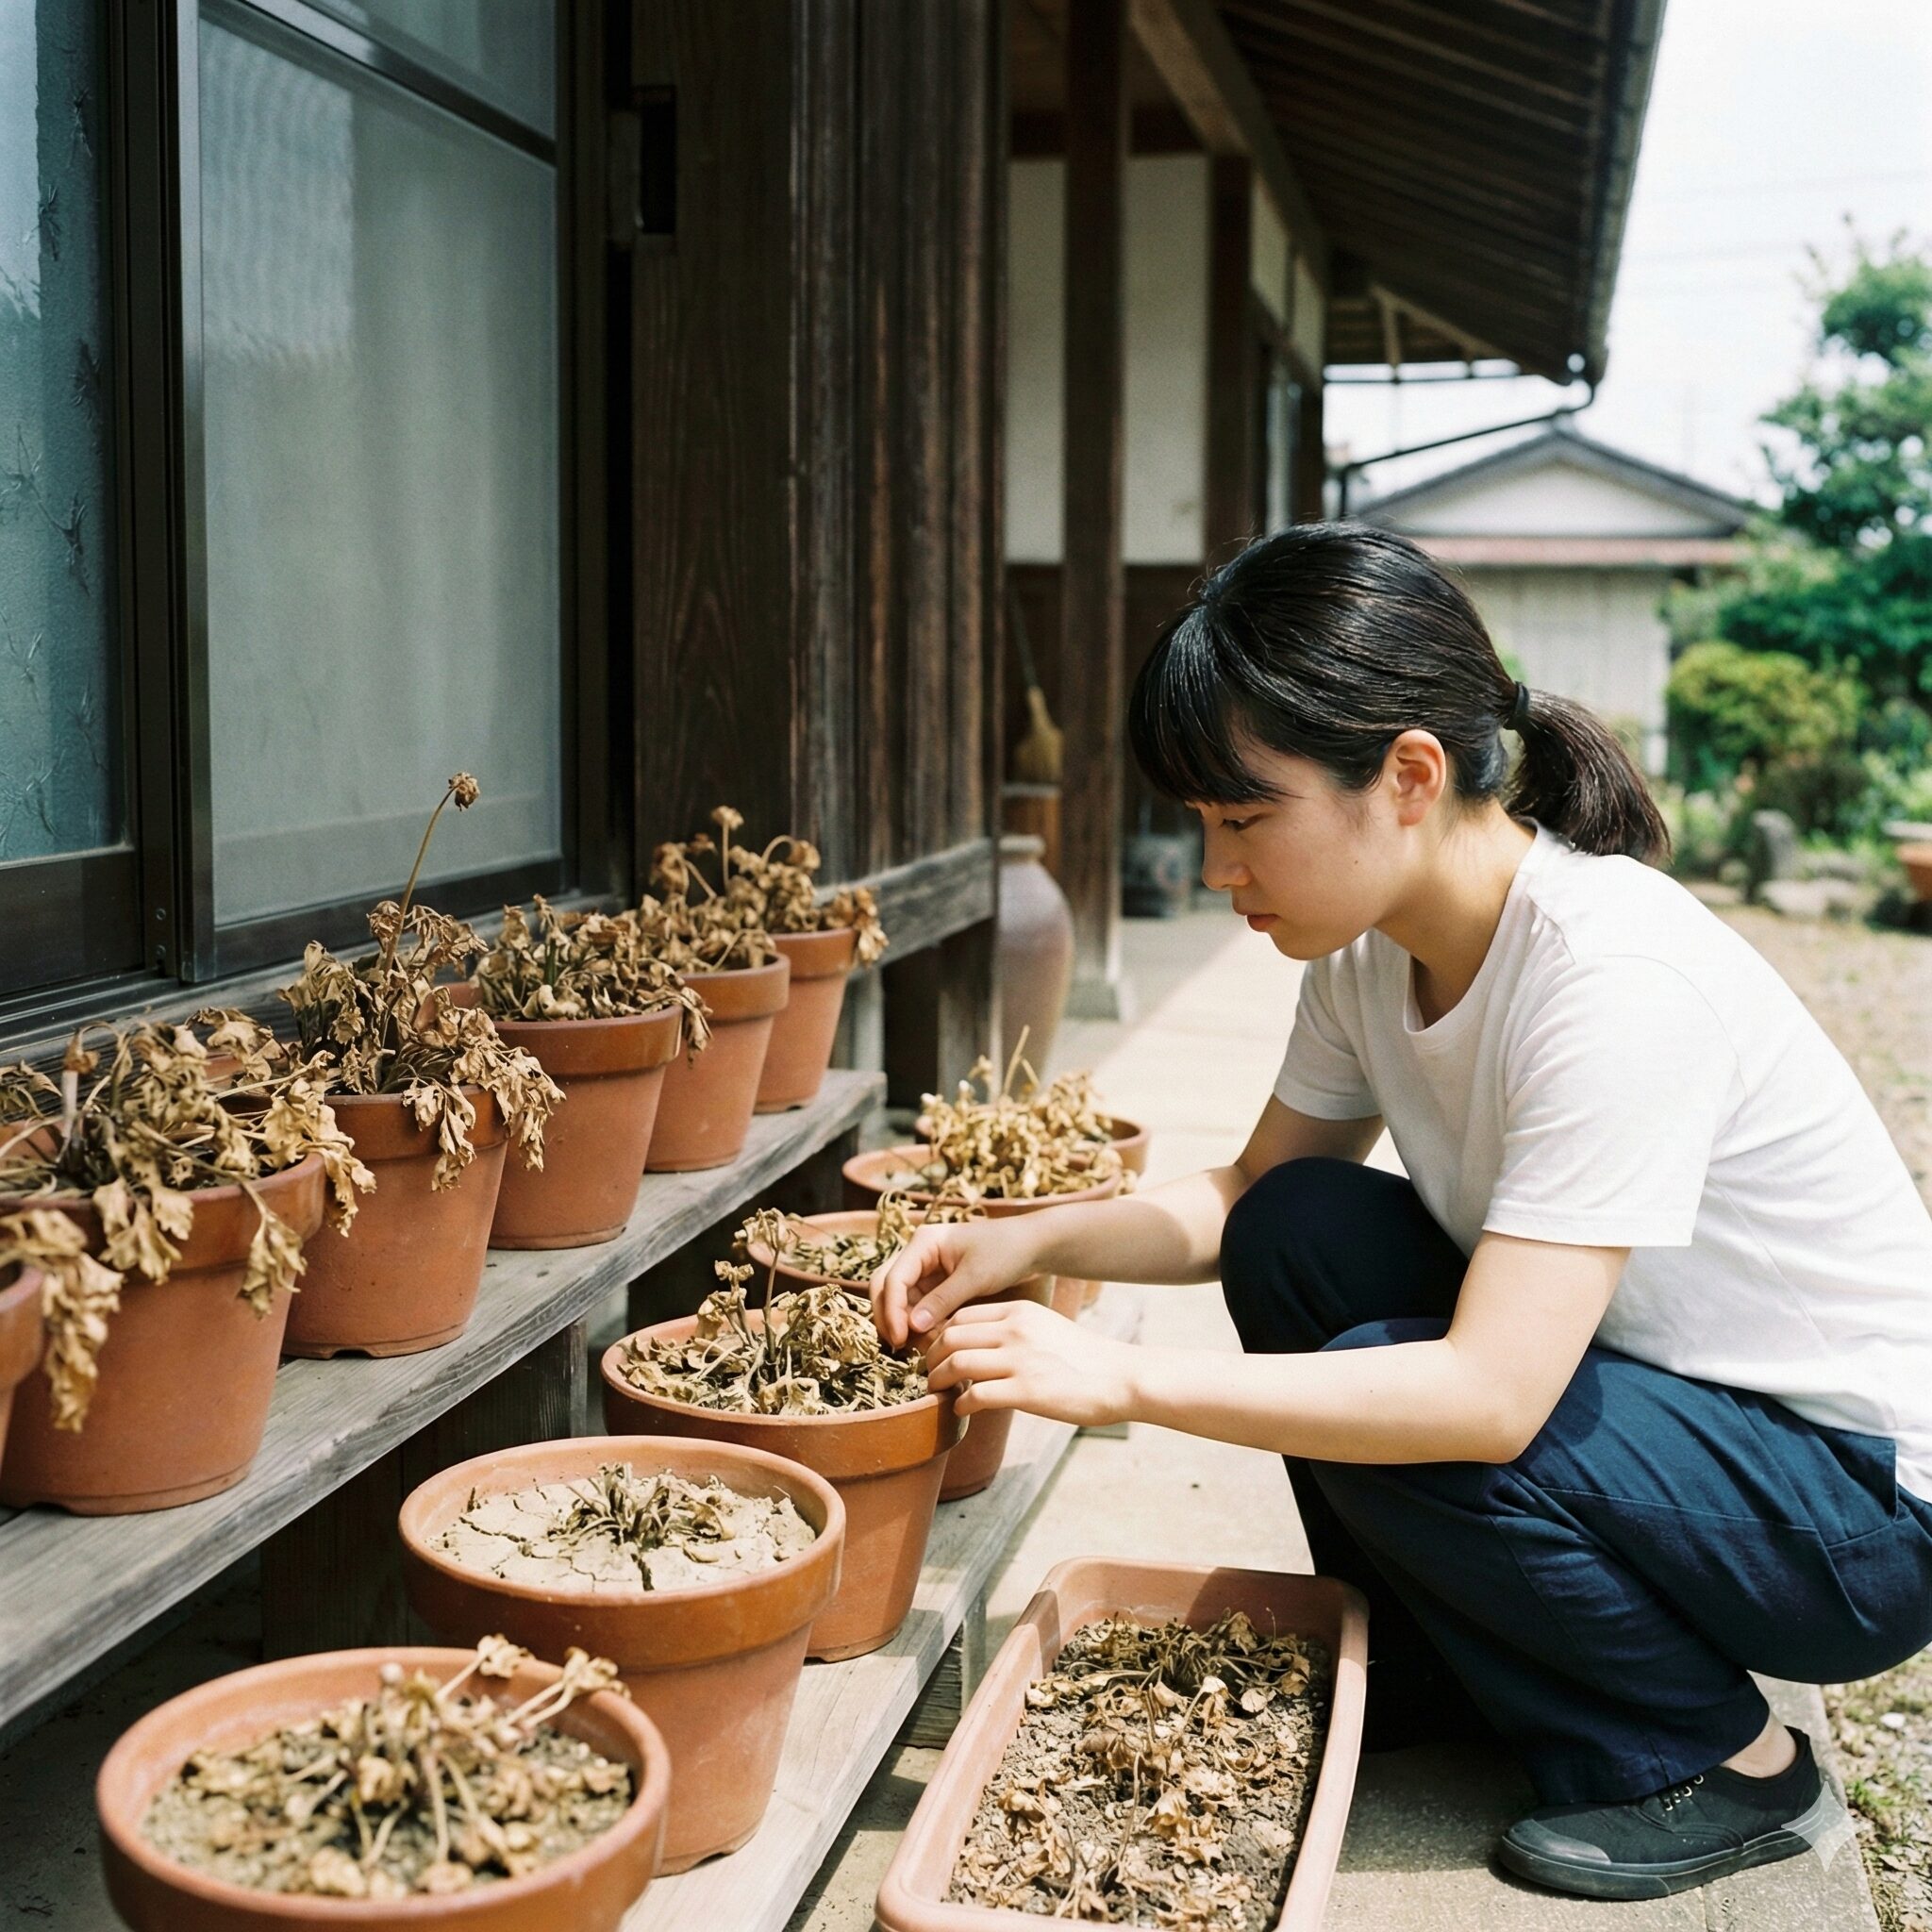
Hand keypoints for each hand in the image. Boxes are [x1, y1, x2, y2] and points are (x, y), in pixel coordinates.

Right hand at [870, 1217, 1048, 1348]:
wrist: (1031, 1246)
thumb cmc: (1006, 1251)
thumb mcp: (975, 1276)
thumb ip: (942, 1300)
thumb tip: (912, 1326)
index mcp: (923, 1242)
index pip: (893, 1278)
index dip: (891, 1310)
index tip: (900, 1338)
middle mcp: (918, 1254)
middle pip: (885, 1287)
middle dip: (888, 1317)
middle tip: (900, 1346)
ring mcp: (925, 1269)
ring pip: (899, 1300)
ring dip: (905, 1323)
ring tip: (923, 1346)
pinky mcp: (935, 1284)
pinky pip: (917, 1306)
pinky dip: (920, 1324)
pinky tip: (932, 1340)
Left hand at [922, 1298, 1138, 1427]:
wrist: (1119, 1377)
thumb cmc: (1083, 1357)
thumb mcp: (1045, 1327)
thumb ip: (1013, 1330)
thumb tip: (979, 1345)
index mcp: (1019, 1312)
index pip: (961, 1316)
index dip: (941, 1335)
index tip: (937, 1353)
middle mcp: (1015, 1330)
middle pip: (951, 1337)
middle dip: (933, 1358)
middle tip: (930, 1374)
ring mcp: (1020, 1359)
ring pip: (957, 1363)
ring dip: (940, 1381)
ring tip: (938, 1393)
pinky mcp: (1026, 1391)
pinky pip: (975, 1395)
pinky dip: (960, 1404)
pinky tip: (961, 1411)